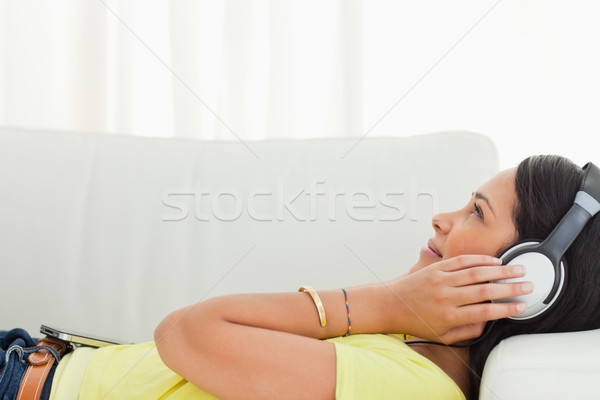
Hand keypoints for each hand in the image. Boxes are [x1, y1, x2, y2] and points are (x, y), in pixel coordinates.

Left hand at [385, 255, 530, 343]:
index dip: (506, 309)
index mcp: (449, 316)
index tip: (522, 306)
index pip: (485, 313)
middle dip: (511, 288)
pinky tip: (495, 261)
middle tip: (528, 285)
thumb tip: (489, 321)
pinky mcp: (436, 267)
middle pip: (485, 291)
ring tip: (517, 269)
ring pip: (476, 272)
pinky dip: (480, 260)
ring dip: (501, 270)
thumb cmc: (418, 321)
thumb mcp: (443, 336)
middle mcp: (446, 297)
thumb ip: (468, 331)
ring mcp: (441, 280)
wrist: (391, 304)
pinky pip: (462, 261)